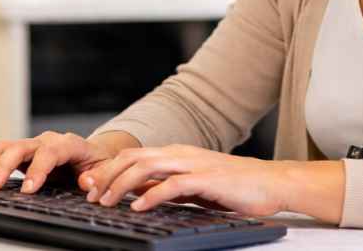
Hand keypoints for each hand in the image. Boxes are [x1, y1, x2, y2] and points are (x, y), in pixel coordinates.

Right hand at [0, 131, 126, 193]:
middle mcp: (48, 141)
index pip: (50, 152)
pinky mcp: (23, 152)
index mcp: (69, 144)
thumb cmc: (98, 164)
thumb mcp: (105, 170)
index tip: (27, 189)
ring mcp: (34, 145)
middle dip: (5, 165)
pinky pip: (1, 151)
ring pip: (7, 146)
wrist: (93, 155)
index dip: (38, 169)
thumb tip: (86, 183)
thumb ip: (98, 177)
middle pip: (22, 146)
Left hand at [80, 144, 289, 216]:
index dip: (108, 169)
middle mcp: (181, 154)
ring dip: (121, 184)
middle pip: (133, 157)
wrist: (272, 183)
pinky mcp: (207, 178)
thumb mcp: (193, 186)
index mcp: (177, 154)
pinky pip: (173, 184)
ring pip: (147, 167)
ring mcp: (194, 164)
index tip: (90, 186)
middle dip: (107, 175)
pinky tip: (138, 207)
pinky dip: (151, 195)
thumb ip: (167, 186)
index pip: (133, 155)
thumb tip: (139, 194)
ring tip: (107, 202)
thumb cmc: (235, 187)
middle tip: (90, 195)